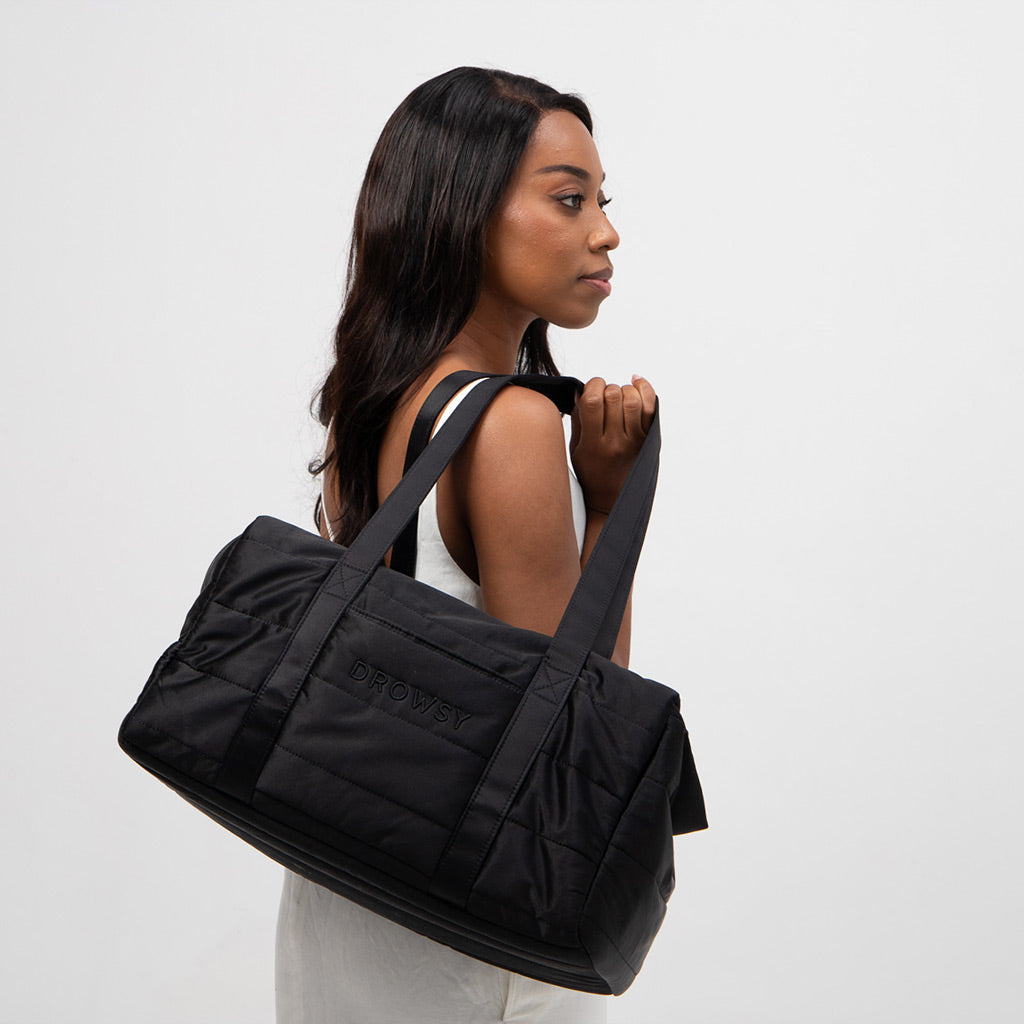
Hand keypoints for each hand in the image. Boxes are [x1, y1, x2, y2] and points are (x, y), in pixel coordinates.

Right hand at [569, 375, 655, 513]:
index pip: (593, 401)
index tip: (591, 389)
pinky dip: (645, 389)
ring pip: (633, 399)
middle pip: (614, 396)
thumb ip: (578, 418)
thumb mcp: (575, 448)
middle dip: (607, 388)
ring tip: (618, 396)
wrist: (613, 500)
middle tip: (604, 396)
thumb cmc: (592, 474)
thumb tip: (579, 390)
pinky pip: (651, 407)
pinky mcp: (648, 439)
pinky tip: (636, 382)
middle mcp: (615, 442)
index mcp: (593, 444)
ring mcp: (635, 441)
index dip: (592, 386)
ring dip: (624, 389)